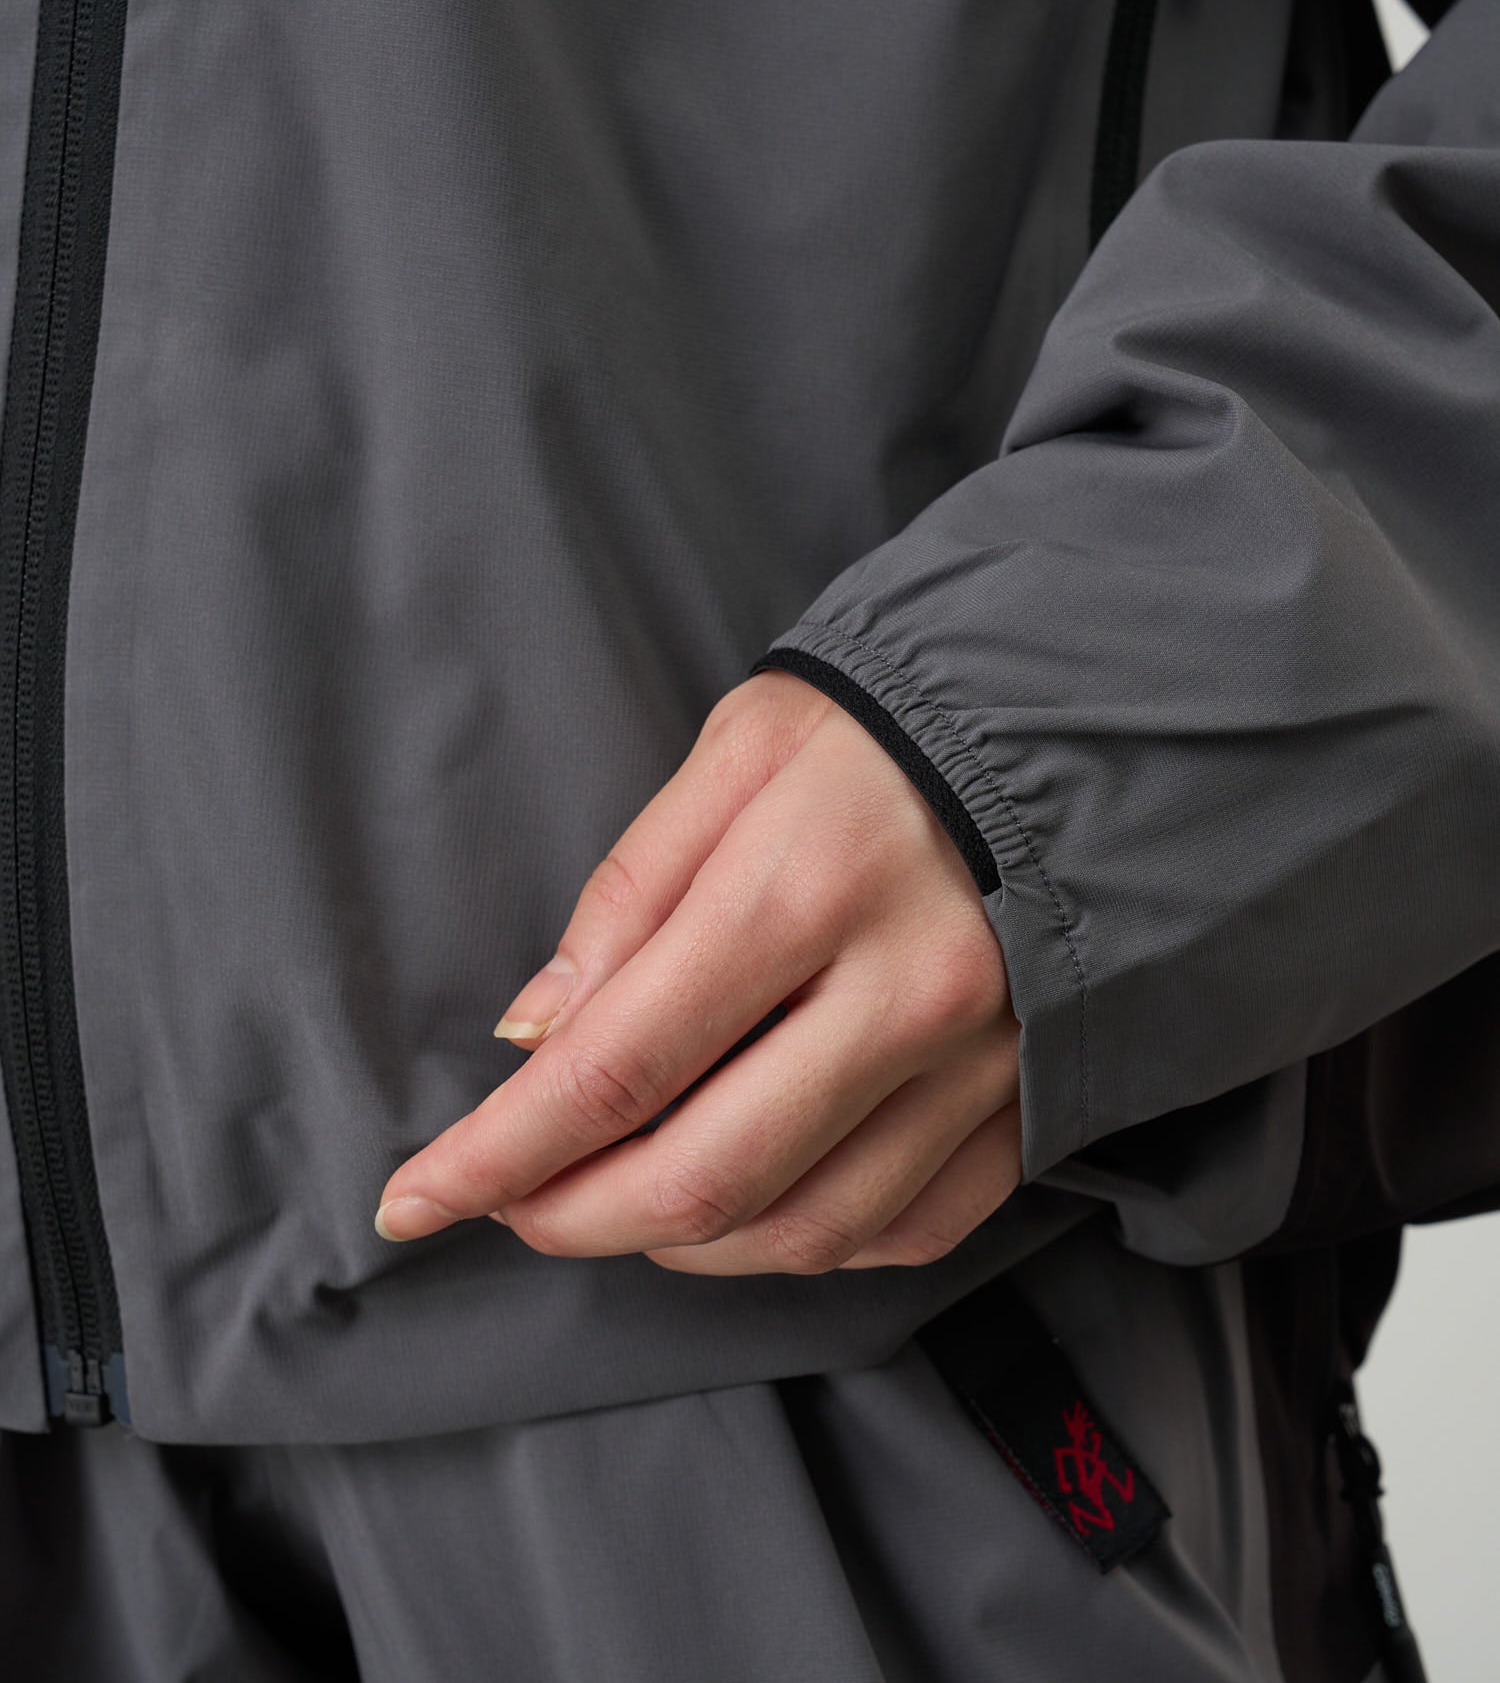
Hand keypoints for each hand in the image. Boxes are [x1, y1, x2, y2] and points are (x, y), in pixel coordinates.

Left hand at [374, 669, 1021, 1272]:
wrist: (1086, 733)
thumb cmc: (892, 725)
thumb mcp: (743, 750)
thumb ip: (632, 890)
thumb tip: (535, 1030)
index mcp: (807, 887)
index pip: (615, 1065)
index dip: (497, 1151)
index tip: (415, 1198)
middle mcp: (905, 995)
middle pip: (704, 1177)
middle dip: (573, 1219)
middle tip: (514, 1206)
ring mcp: (981, 1066)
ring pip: (803, 1229)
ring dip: (681, 1242)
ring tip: (622, 1198)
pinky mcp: (1028, 1105)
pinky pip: (904, 1229)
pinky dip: (805, 1242)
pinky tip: (755, 1201)